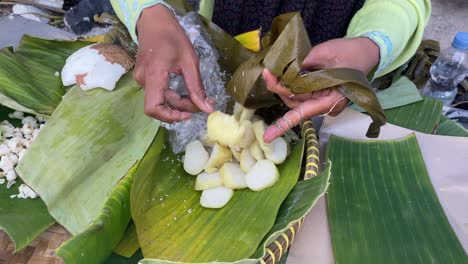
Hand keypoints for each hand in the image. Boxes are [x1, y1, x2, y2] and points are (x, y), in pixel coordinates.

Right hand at [134, 4, 213, 121]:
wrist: (153, 20)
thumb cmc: (172, 36)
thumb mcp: (189, 61)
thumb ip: (197, 87)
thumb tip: (207, 109)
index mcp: (154, 75)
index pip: (153, 108)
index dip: (170, 117)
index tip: (188, 114)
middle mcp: (144, 80)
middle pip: (161, 105)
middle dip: (182, 107)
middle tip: (202, 102)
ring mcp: (142, 79)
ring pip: (161, 99)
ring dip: (178, 102)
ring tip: (195, 95)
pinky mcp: (144, 77)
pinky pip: (158, 92)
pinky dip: (172, 95)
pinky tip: (184, 89)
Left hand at [262, 37, 379, 141]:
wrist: (366, 51)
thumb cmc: (350, 53)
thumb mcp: (326, 54)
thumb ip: (304, 63)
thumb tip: (283, 69)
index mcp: (330, 100)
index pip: (302, 113)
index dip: (283, 124)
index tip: (267, 137)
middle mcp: (324, 105)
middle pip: (295, 103)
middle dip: (280, 89)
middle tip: (268, 73)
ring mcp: (321, 100)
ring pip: (295, 98)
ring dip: (283, 86)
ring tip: (273, 71)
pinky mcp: (318, 93)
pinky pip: (300, 92)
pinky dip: (290, 83)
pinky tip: (281, 74)